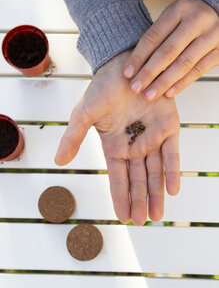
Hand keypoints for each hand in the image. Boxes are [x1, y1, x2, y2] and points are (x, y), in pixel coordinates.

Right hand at [55, 49, 179, 224]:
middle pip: (138, 180)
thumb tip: (58, 161)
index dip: (120, 198)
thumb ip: (73, 138)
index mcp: (115, 147)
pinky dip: (173, 171)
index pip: (117, 178)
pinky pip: (172, 154)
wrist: (123, 66)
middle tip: (141, 221)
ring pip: (156, 172)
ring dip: (157, 193)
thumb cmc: (101, 89)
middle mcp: (134, 147)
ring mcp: (152, 139)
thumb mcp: (83, 114)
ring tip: (156, 215)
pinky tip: (173, 190)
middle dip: (140, 201)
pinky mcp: (169, 128)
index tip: (123, 218)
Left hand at [123, 0, 218, 100]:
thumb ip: (157, 39)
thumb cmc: (187, 20)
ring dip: (163, 82)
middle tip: (135, 88)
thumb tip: (134, 68)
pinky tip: (168, 93)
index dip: (139, 57)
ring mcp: (211, 35)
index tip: (127, 74)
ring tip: (149, 95)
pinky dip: (181, 83)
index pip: (154, 36)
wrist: (218, 13)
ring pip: (184, 63)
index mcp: (179, 9)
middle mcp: (197, 20)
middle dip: (149, 72)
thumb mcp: (171, 19)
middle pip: (168, 51)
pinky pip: (198, 70)